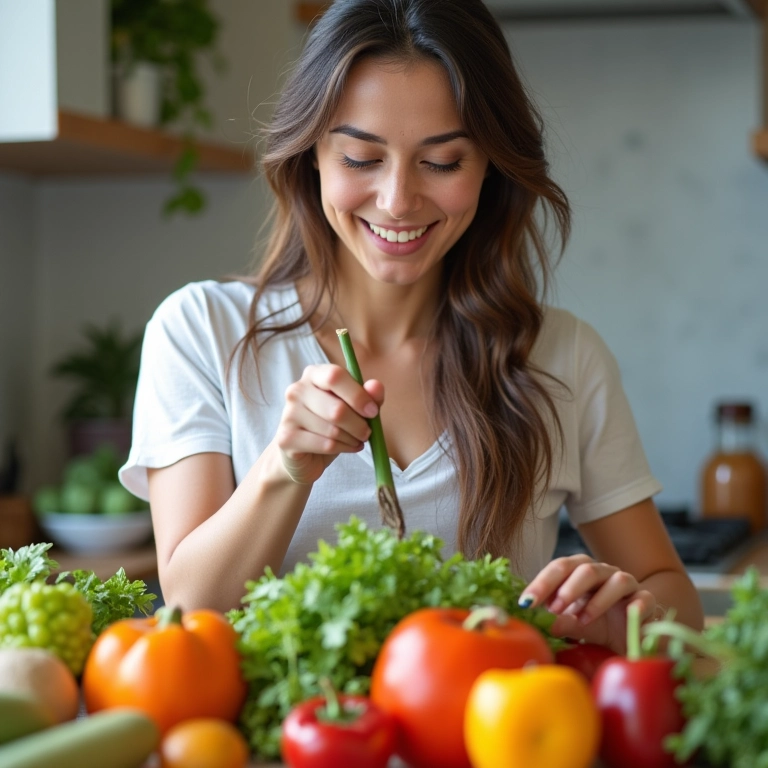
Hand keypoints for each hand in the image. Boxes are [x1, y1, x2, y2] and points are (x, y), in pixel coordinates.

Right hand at [275, 364, 383, 484]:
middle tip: (366, 433)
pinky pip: (325, 445)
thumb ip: (368, 396)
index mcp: (313, 375)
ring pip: (333, 430)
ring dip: (352, 439)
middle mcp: (296, 390)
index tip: (372, 411)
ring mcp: (288, 414)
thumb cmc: (331, 425)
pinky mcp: (286, 438)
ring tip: (356, 440)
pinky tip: (346, 448)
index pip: (335, 376)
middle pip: (337, 408)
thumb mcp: (354, 408)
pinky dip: (342, 449)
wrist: (304, 455)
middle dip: (359, 425)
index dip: (358, 395)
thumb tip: (376, 386)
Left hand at [519, 554, 656, 653]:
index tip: (526, 603)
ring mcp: (627, 584)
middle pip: (586, 568)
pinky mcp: (647, 601)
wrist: (628, 637)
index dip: (542, 583)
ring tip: (582, 620)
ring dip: (597, 600)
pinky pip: (645, 597)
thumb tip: (543, 623)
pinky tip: (628, 616)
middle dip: (568, 588)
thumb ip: (560, 621)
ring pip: (616, 579)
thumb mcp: (574, 624)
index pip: (560, 568)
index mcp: (580, 572)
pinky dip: (636, 606)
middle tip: (554, 609)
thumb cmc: (596, 624)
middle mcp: (603, 572)